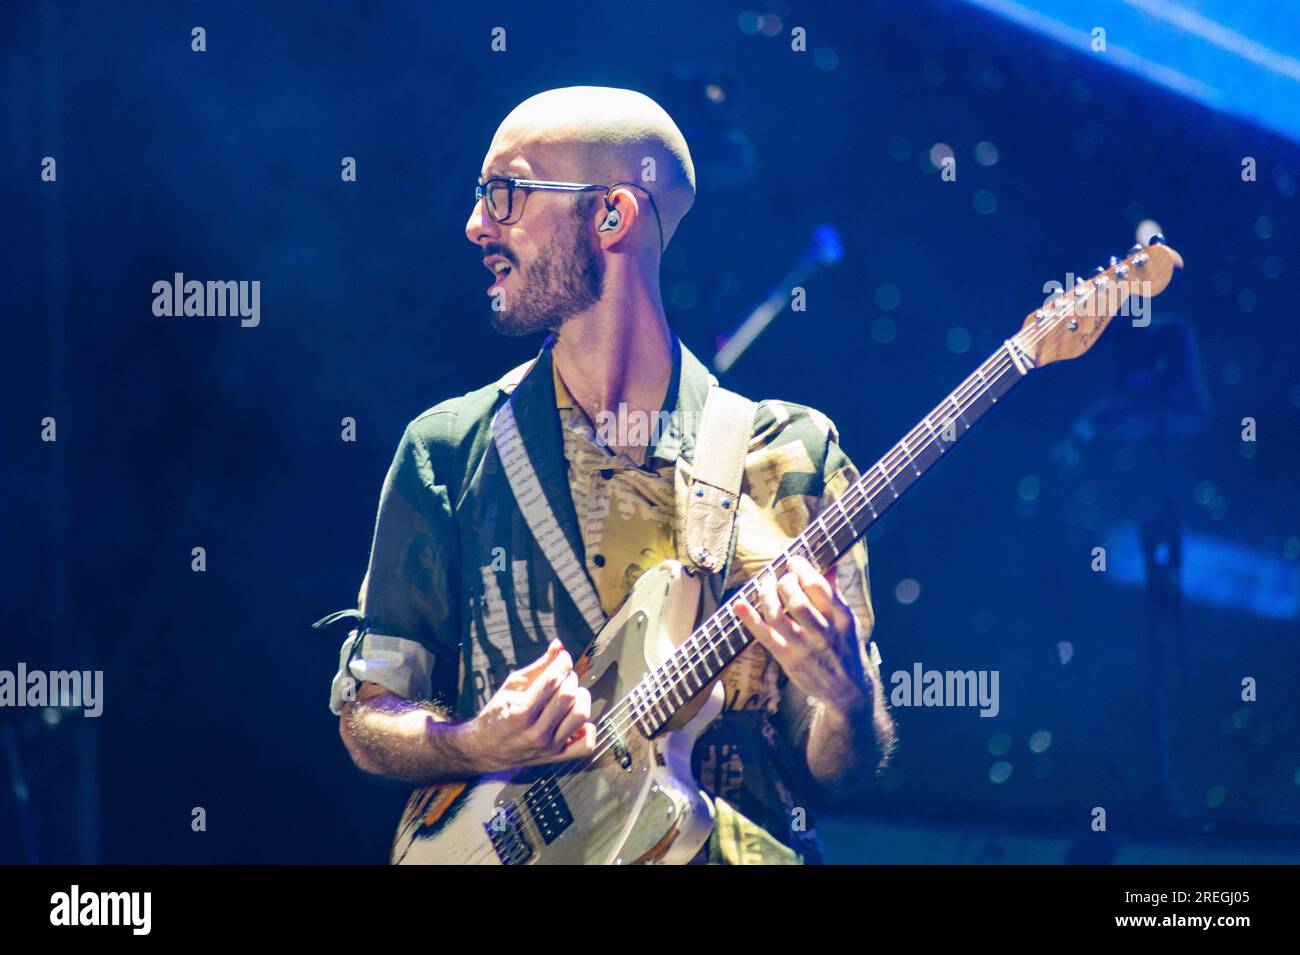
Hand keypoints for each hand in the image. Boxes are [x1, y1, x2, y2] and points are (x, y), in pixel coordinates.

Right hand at [464, 639, 596, 771]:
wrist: (485, 749)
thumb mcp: (512, 686)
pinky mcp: (557, 756)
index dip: (563, 662)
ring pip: (581, 716)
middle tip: (564, 677)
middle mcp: (537, 731)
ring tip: (571, 696)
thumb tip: (559, 645)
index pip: (554, 679)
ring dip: (581, 699)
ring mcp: (549, 746)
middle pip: (569, 696)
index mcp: (521, 711)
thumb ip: (538, 666)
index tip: (563, 658)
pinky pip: (586, 746)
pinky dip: (588, 730)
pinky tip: (576, 720)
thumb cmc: (498, 714)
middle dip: (571, 678)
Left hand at [734, 555, 869, 717]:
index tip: (793, 561)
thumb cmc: (846, 650)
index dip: (801, 569)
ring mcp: (804, 648)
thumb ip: (835, 592)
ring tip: (765, 586)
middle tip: (780, 577)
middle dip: (783, 582)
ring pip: (778, 615)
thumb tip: (829, 564)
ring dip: (766, 595)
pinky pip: (765, 636)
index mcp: (841, 618)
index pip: (818, 586)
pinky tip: (739, 604)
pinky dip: (749, 619)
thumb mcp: (848, 621)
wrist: (849, 691)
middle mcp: (823, 633)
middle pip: (796, 600)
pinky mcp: (788, 659)